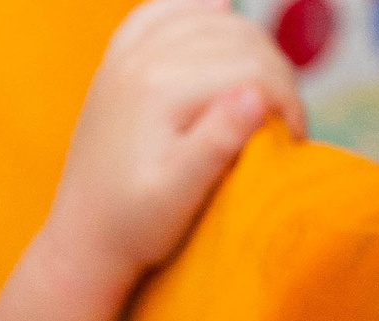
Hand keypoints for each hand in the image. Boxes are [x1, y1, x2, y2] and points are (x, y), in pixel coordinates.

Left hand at [46, 0, 305, 285]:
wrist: (83, 241)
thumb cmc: (135, 227)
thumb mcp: (180, 197)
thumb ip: (217, 145)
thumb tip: (256, 95)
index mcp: (160, 88)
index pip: (253, 69)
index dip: (288, 101)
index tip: (295, 143)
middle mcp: (140, 59)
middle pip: (238, 39)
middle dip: (276, 76)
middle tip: (285, 124)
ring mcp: (125, 57)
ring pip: (208, 19)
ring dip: (248, 45)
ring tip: (264, 92)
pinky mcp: (117, 63)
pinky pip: (159, 14)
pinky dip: (193, 9)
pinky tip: (219, 11)